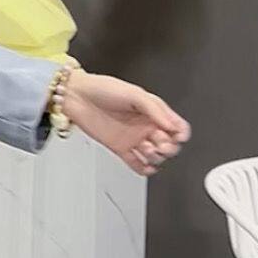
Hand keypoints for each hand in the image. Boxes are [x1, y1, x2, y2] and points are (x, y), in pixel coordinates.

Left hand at [64, 70, 190, 176]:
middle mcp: (145, 125)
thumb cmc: (103, 88)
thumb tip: (171, 125)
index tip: (179, 136)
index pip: (175, 125)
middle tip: (161, 143)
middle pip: (168, 143)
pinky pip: (136, 163)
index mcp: (152, 111)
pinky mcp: (120, 148)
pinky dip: (144, 169)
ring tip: (148, 150)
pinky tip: (147, 168)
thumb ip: (155, 109)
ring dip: (156, 157)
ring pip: (154, 155)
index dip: (181, 133)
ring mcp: (133, 138)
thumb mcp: (134, 93)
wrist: (77, 97)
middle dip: (168, 146)